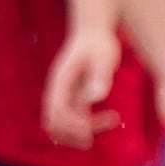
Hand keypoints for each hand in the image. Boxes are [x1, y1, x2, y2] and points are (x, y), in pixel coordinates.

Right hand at [42, 26, 122, 146]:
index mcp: (60, 82)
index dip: (73, 124)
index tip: (94, 125)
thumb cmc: (99, 42)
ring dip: (79, 133)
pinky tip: (110, 119)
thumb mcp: (104, 56)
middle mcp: (58, 90)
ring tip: (108, 126)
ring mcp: (65, 94)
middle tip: (104, 125)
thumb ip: (100, 75)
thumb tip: (96, 98)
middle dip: (74, 132)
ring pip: (60, 124)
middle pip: (54, 123)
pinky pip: (73, 118)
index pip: (57, 112)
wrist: (94, 32)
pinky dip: (86, 125)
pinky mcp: (75, 96)